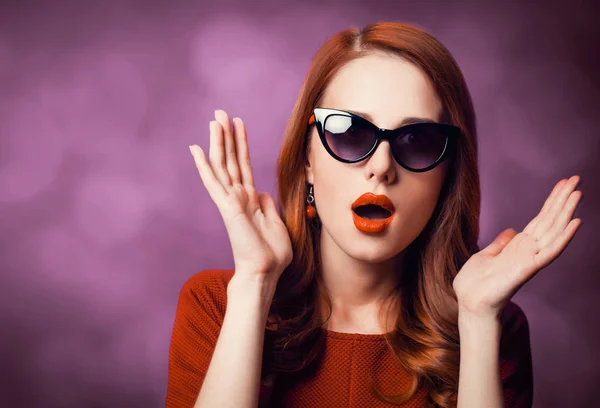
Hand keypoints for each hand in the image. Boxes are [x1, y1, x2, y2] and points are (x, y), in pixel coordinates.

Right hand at [189, 110, 292, 285]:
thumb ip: (267, 205)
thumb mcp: (276, 223)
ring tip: (215, 119)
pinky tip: (196, 149)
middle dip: (226, 135)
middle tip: (220, 113)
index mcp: (250, 199)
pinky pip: (213, 182)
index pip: (242, 165)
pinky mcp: (227, 207)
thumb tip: (262, 192)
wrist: (265, 272)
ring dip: (218, 141)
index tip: (238, 124)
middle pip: (230, 159)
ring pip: (222, 164)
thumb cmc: (271, 254)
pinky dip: (204, 166)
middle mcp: (238, 196)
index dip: (240, 143)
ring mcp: (230, 201)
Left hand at [453, 175, 582, 318]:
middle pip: (550, 220)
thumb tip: (512, 231)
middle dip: (563, 199)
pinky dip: (564, 237)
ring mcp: (531, 259)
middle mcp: (529, 250)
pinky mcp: (528, 268)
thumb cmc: (476, 284)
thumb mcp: (486, 255)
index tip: (563, 184)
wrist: (470, 303)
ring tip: (578, 192)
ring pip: (554, 230)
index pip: (540, 219)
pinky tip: (576, 223)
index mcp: (519, 246)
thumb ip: (501, 243)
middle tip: (577, 179)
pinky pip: (550, 251)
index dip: (551, 201)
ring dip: (566, 212)